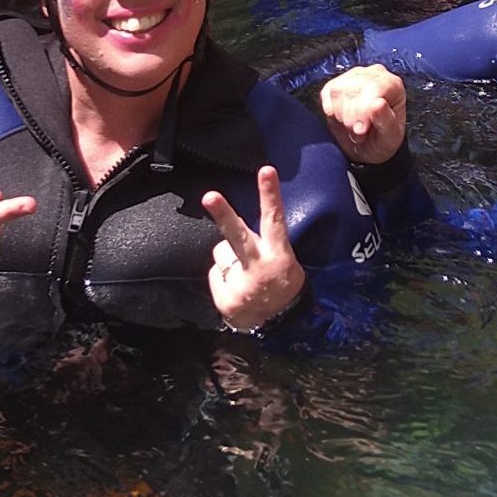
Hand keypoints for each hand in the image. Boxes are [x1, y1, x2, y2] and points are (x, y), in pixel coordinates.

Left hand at [203, 166, 304, 330]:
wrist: (280, 326)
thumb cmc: (281, 284)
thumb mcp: (286, 263)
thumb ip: (265, 244)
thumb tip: (235, 225)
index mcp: (278, 255)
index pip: (274, 219)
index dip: (270, 194)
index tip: (266, 170)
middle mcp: (259, 268)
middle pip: (237, 235)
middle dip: (223, 214)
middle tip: (209, 195)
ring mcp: (241, 285)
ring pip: (220, 252)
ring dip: (228, 259)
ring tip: (244, 275)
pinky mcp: (226, 299)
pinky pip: (214, 273)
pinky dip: (223, 279)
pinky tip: (237, 289)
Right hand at [318, 64, 405, 164]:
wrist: (367, 147)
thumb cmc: (382, 140)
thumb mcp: (390, 138)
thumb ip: (387, 121)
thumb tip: (378, 103)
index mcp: (393, 84)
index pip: (375, 87)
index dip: (363, 109)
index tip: (360, 130)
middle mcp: (374, 75)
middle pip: (354, 89)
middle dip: (352, 117)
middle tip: (358, 135)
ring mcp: (354, 76)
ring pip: (338, 90)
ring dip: (341, 116)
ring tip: (352, 129)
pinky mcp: (336, 83)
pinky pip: (326, 93)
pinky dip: (331, 111)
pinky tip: (341, 121)